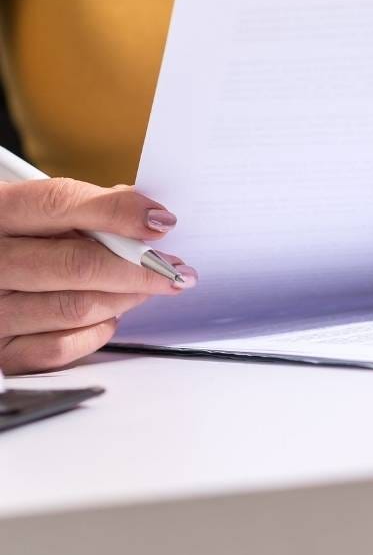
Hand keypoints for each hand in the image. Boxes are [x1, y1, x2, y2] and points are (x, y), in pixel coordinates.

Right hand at [0, 179, 195, 373]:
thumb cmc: (20, 242)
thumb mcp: (39, 214)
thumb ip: (87, 208)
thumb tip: (148, 218)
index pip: (60, 203)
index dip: (119, 212)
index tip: (162, 222)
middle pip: (79, 264)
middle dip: (141, 268)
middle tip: (173, 268)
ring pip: (77, 308)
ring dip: (126, 298)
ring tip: (148, 288)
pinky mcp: (0, 351)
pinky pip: (60, 348)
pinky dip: (96, 332)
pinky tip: (108, 316)